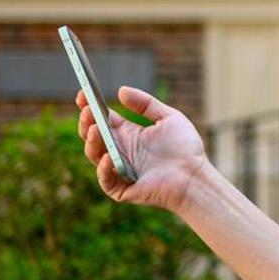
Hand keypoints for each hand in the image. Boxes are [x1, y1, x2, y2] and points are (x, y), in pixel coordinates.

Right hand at [76, 86, 206, 212]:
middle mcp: (120, 150)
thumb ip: (146, 103)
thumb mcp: (169, 117)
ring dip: (92, 142)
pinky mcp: (123, 189)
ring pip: (95, 155)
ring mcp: (119, 169)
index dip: (90, 107)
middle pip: (94, 135)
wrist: (195, 176)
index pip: (103, 119)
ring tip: (95, 128)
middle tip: (87, 110)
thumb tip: (121, 90)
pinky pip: (106, 180)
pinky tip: (108, 157)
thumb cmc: (185, 148)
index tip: (83, 93)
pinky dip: (104, 169)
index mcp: (128, 134)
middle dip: (87, 122)